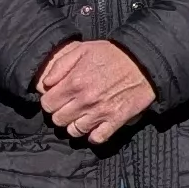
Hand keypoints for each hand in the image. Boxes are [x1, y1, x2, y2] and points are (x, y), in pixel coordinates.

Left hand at [32, 39, 157, 148]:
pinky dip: (93, 135)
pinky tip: (93, 126)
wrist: (143, 62)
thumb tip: (46, 84)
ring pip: (74, 131)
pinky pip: (97, 138)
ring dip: (74, 125)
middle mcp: (85, 101)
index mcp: (74, 83)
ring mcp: (100, 113)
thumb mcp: (82, 49)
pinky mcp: (116, 121)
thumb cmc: (112, 54)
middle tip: (68, 107)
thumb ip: (60, 66)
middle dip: (60, 114)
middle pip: (58, 120)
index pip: (47, 104)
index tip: (56, 98)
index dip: (50, 101)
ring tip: (79, 116)